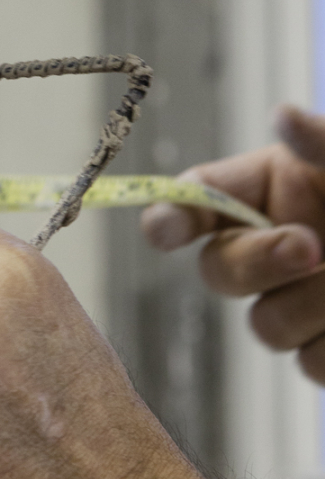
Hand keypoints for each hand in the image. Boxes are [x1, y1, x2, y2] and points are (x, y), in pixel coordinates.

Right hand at [141, 104, 324, 381]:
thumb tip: (283, 115)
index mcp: (273, 187)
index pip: (199, 199)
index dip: (172, 213)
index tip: (168, 227)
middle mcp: (278, 244)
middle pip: (221, 271)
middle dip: (259, 261)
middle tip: (312, 248)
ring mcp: (303, 303)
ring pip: (266, 325)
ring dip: (315, 307)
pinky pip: (313, 363)